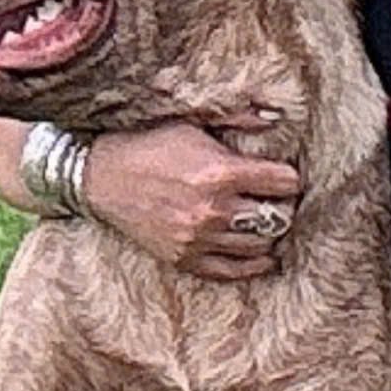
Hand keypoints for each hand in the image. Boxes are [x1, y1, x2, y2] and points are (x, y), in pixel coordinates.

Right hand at [82, 123, 300, 279]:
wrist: (103, 178)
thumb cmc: (150, 146)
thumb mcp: (193, 124)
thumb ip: (237, 121)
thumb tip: (276, 119)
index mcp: (220, 173)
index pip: (283, 183)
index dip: (288, 178)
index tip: (284, 177)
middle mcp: (213, 209)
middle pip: (277, 217)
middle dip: (282, 207)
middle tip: (277, 200)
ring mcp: (199, 238)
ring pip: (260, 246)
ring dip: (269, 234)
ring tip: (265, 223)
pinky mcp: (184, 258)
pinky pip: (232, 271)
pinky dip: (253, 265)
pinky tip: (261, 256)